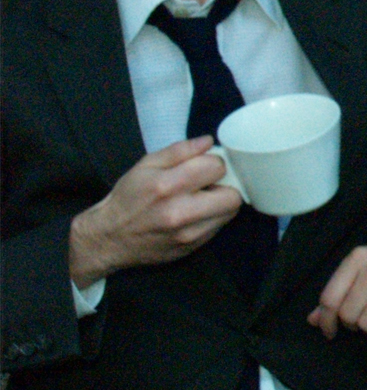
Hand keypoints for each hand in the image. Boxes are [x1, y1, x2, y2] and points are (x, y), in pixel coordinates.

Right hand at [68, 136, 241, 287]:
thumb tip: (209, 142)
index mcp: (167, 186)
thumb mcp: (146, 165)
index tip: (203, 166)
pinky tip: (196, 213)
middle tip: (208, 184)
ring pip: (230, 212)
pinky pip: (219, 227)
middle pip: (233, 195)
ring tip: (202, 198)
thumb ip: (180, 150)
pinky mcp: (192, 247)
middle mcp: (181, 213)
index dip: (213, 163)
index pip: (216, 168)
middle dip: (224, 185)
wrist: (110, 238)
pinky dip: (213, 217)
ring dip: (221, 202)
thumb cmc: (128, 198)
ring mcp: (188, 234)